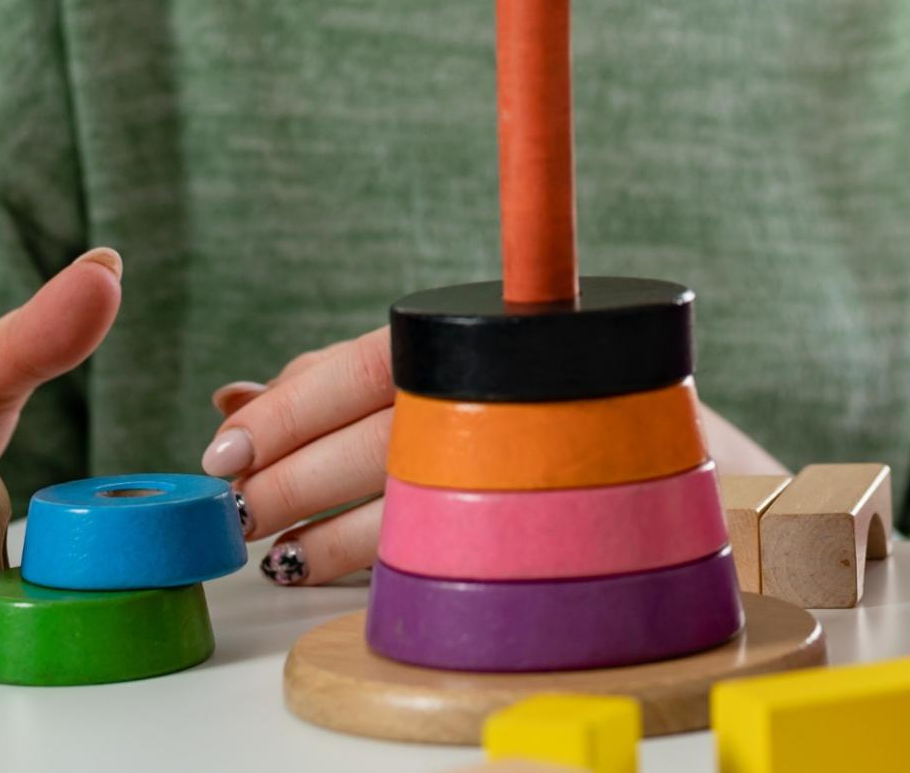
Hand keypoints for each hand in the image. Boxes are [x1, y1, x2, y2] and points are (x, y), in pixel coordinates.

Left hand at [204, 328, 787, 585]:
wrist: (683, 458)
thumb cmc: (533, 405)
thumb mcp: (435, 368)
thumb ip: (334, 380)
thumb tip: (233, 396)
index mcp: (478, 334)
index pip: (367, 361)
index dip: (291, 406)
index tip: (226, 444)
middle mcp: (509, 387)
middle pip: (373, 438)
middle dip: (289, 480)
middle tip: (235, 509)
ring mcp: (537, 454)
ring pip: (405, 505)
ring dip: (324, 539)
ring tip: (278, 556)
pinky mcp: (558, 519)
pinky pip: (447, 551)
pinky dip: (377, 569)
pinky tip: (333, 575)